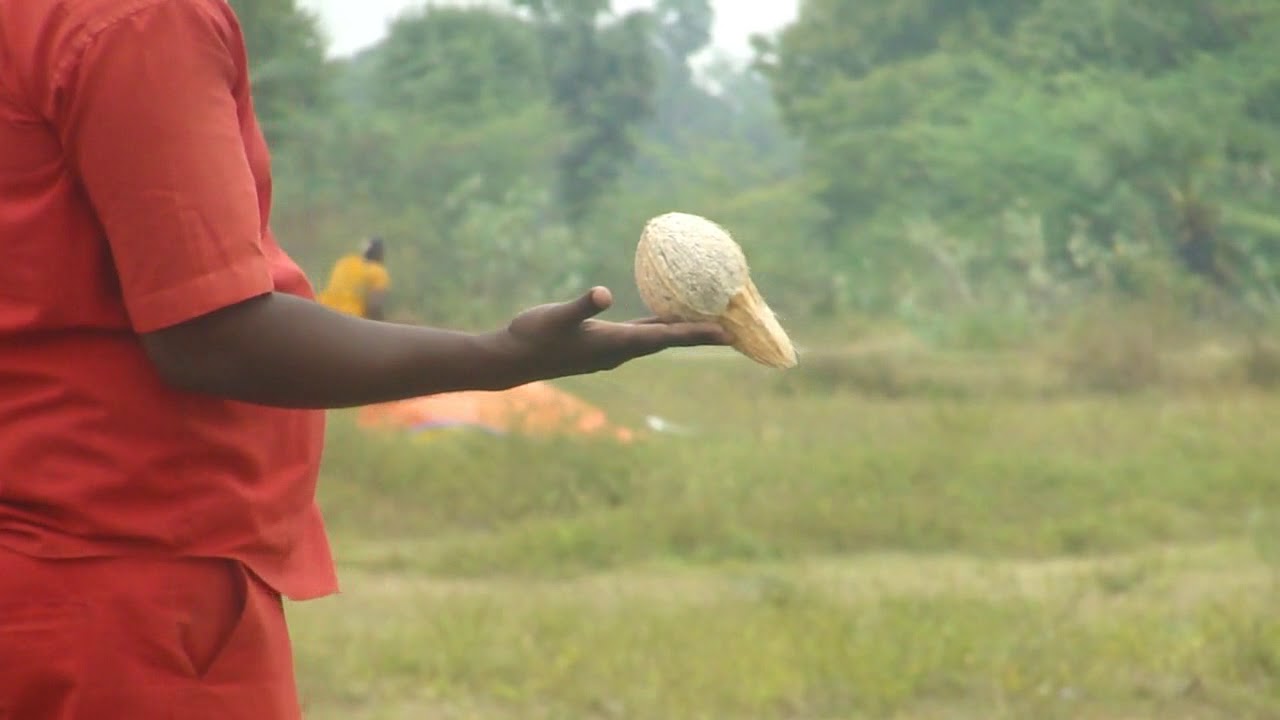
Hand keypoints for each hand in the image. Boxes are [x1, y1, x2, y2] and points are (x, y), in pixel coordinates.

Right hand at [496, 286, 730, 381]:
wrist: (512, 360)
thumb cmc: (532, 336)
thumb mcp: (556, 316)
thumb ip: (581, 305)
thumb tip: (603, 293)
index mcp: (617, 343)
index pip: (667, 337)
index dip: (699, 334)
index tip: (729, 333)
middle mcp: (620, 350)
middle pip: (671, 341)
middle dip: (702, 334)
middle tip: (734, 327)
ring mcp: (612, 350)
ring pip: (658, 338)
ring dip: (684, 331)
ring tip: (710, 320)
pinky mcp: (602, 345)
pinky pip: (642, 333)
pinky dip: (661, 325)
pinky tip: (667, 314)